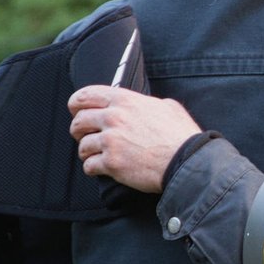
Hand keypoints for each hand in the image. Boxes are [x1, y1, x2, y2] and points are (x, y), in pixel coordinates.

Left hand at [68, 85, 201, 192]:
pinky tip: (105, 168)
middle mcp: (114, 118)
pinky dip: (95, 168)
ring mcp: (111, 141)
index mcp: (125, 101)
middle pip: (78, 121)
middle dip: (79, 131)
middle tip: (87, 136)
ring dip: (88, 152)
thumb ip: (149, 103)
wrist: (187, 161)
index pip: (85, 96)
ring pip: (82, 146)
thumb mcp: (169, 107)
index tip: (77, 111)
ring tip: (99, 155)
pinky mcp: (112, 163)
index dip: (76, 104)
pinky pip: (89, 166)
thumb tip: (146, 105)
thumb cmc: (182, 135)